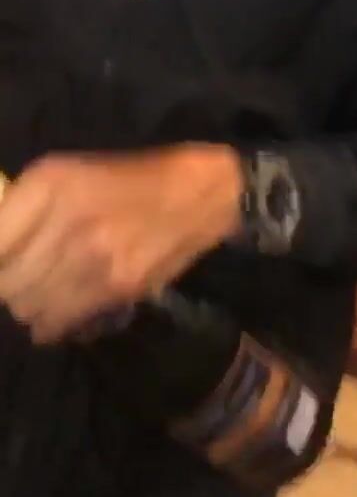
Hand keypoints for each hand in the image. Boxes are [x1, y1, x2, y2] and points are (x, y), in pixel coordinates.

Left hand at [0, 145, 242, 345]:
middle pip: (5, 279)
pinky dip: (50, 322)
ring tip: (45, 291)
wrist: (196, 194)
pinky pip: (57, 321)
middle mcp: (66, 217)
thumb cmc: (125, 180)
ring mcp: (91, 256)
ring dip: (29, 302)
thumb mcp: (67, 173)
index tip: (6, 264)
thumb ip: (23, 208)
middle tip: (24, 277)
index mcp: (49, 182)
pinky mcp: (115, 287)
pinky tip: (60, 310)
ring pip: (25, 304)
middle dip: (9, 282)